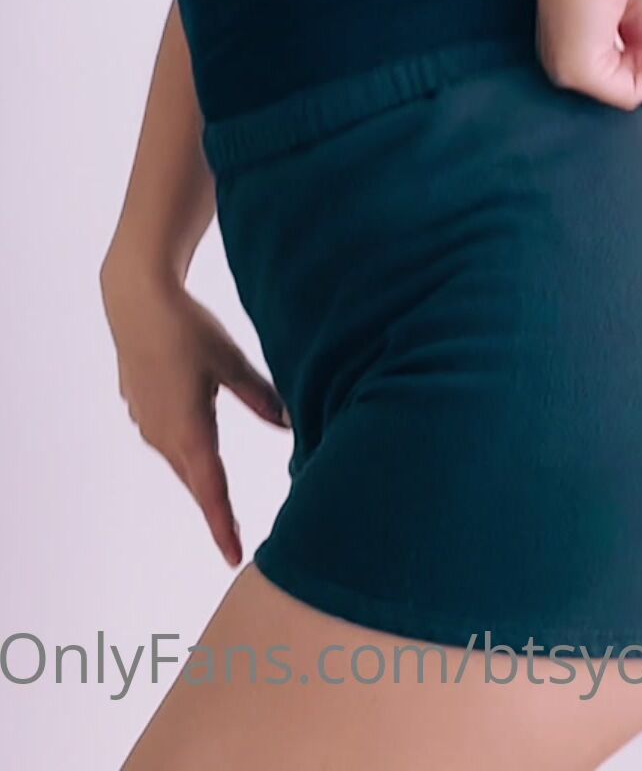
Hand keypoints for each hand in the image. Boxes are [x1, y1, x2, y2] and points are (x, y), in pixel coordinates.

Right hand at [100, 268, 289, 566]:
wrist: (136, 301)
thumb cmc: (188, 328)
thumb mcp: (231, 361)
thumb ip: (260, 396)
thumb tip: (290, 424)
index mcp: (189, 429)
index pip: (210, 490)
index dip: (223, 525)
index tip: (233, 556)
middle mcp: (163, 435)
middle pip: (195, 481)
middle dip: (214, 508)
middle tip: (234, 539)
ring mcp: (147, 423)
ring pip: (181, 461)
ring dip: (200, 480)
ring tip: (219, 502)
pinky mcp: (140, 409)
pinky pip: (168, 441)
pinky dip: (186, 452)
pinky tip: (196, 447)